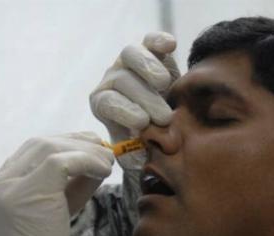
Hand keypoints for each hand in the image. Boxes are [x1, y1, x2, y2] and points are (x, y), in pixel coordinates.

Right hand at [0, 132, 113, 235]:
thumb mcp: (54, 214)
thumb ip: (68, 186)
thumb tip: (97, 158)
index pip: (32, 151)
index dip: (65, 144)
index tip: (91, 151)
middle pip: (39, 144)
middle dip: (75, 142)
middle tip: (104, 151)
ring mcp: (8, 188)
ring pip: (49, 147)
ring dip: (85, 151)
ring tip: (108, 162)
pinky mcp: (26, 195)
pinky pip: (60, 161)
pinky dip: (87, 160)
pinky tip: (104, 170)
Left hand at [90, 32, 180, 170]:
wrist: (162, 117)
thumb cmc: (146, 136)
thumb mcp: (138, 150)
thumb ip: (135, 156)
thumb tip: (138, 159)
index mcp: (102, 102)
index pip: (106, 101)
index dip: (124, 111)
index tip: (143, 123)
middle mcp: (112, 79)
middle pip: (121, 80)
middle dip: (144, 99)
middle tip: (165, 117)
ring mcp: (128, 61)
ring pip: (130, 54)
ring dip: (148, 68)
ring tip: (165, 85)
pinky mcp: (149, 48)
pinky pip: (149, 40)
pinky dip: (159, 41)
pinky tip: (171, 47)